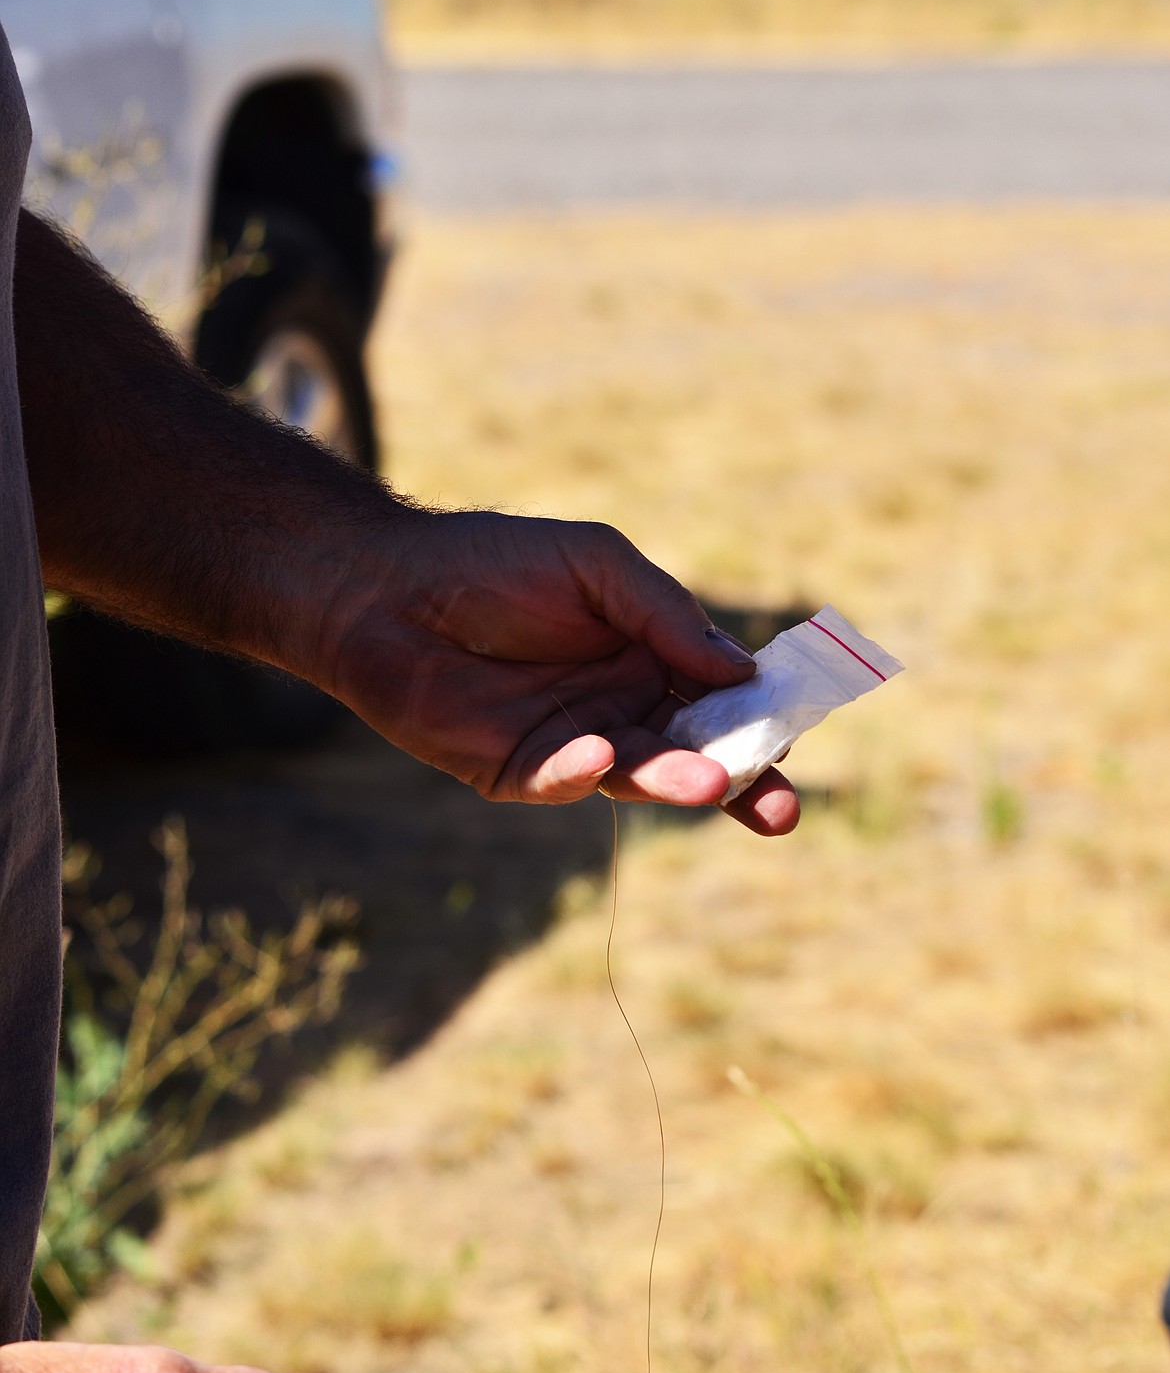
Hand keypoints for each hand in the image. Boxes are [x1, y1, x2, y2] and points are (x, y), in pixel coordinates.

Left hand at [325, 510, 799, 836]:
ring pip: (638, 774)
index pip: (724, 697)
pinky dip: (581, 772)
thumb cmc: (493, 562)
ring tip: (708, 785)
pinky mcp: (518, 773)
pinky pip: (560, 781)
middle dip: (742, 782)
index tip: (796, 728)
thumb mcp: (595, 564)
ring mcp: (574, 744)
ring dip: (675, 783)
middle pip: (697, 753)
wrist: (385, 587)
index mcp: (653, 656)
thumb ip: (665, 612)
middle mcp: (623, 707)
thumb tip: (743, 671)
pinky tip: (597, 753)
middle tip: (782, 810)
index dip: (762, 716)